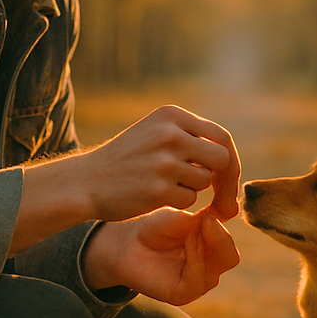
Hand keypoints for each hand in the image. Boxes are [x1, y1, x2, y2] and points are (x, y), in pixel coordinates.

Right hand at [76, 106, 240, 221]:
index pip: (220, 136)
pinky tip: (154, 196)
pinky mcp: (158, 189)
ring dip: (192, 188)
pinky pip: (189, 199)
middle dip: (225, 180)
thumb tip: (230, 157)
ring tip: (164, 184)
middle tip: (220, 197)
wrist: (86, 180)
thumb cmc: (126, 159)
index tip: (228, 177)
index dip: (230, 160)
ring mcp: (164, 161)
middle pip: (222, 158)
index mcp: (171, 115)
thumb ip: (190, 137)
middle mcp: (170, 134)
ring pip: (204, 181)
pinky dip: (177, 201)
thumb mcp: (154, 131)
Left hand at [83, 206, 240, 305]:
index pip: (230, 238)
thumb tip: (221, 219)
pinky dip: (197, 259)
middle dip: (221, 237)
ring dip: (207, 245)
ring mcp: (198, 281)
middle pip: (230, 256)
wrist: (127, 243)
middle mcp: (208, 266)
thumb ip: (203, 221)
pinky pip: (200, 279)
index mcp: (211, 247)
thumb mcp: (181, 218)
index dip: (227, 224)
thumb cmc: (153, 228)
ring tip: (191, 231)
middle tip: (207, 220)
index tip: (216, 207)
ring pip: (219, 267)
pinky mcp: (184, 294)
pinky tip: (187, 243)